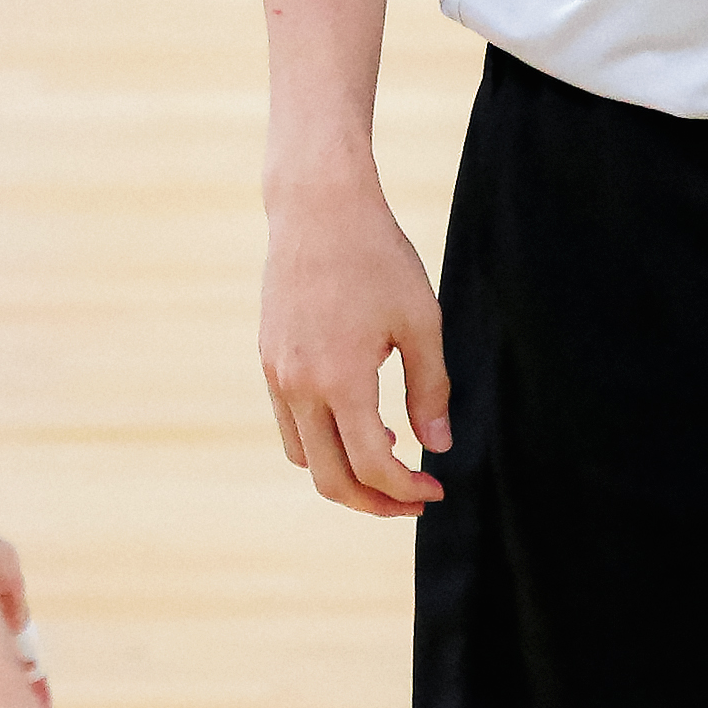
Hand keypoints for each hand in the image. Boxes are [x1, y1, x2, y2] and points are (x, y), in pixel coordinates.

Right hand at [260, 177, 451, 516]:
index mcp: (340, 379)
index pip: (372, 465)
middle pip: (329, 479)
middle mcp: (298, 386)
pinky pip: (289, 424)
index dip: (406, 490)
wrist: (318, 205)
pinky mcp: (268, 359)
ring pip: (303, 457)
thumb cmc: (378, 256)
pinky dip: (320, 441)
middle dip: (374, 501)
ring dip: (343, 473)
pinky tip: (357, 419)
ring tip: (389, 456)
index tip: (435, 490)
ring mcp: (276, 375)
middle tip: (412, 499)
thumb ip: (430, 388)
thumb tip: (438, 447)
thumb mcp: (420, 319)